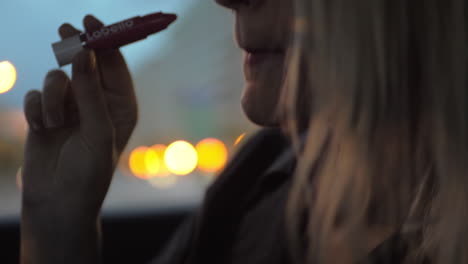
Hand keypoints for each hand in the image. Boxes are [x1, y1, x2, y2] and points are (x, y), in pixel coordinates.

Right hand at [22, 15, 137, 218]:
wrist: (58, 201)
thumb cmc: (89, 171)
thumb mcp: (97, 130)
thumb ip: (90, 91)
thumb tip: (85, 52)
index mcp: (120, 104)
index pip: (114, 65)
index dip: (104, 41)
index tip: (91, 22)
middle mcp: (97, 101)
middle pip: (85, 62)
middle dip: (75, 48)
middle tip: (65, 31)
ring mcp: (71, 106)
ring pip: (57, 78)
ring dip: (53, 99)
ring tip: (56, 123)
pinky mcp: (46, 113)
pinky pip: (36, 94)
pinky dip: (37, 110)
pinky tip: (42, 130)